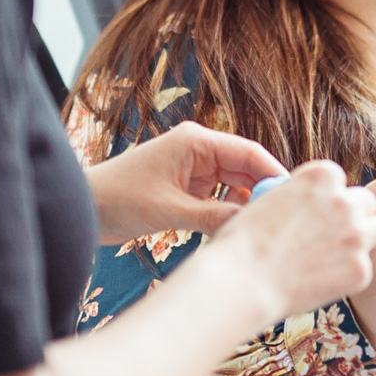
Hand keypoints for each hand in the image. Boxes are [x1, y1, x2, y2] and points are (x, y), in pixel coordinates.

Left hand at [85, 122, 287, 244]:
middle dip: (262, 194)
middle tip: (283, 222)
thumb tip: (253, 226)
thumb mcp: (170, 211)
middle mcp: (199, 151)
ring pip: (234, 187)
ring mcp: (193, 170)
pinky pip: (218, 200)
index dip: (274, 174)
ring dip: (244, 207)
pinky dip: (227, 214)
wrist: (81, 209)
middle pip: (245, 170)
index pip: (249, 153)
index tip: (295, 198)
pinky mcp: (185, 189)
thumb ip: (214, 217)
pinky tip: (235, 233)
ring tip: (261, 231)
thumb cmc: (119, 199)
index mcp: (197, 142)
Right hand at [203, 160, 375, 323]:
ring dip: (368, 239)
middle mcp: (345, 200)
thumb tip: (314, 204)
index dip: (331, 200)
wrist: (241, 281)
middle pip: (367, 203)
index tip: (319, 216)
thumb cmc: (244, 242)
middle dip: (356, 218)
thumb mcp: (271, 200)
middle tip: (337, 238)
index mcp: (322, 176)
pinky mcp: (361, 269)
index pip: (341, 182)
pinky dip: (350, 276)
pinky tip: (325, 283)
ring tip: (344, 256)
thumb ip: (302, 197)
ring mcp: (357, 235)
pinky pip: (365, 268)